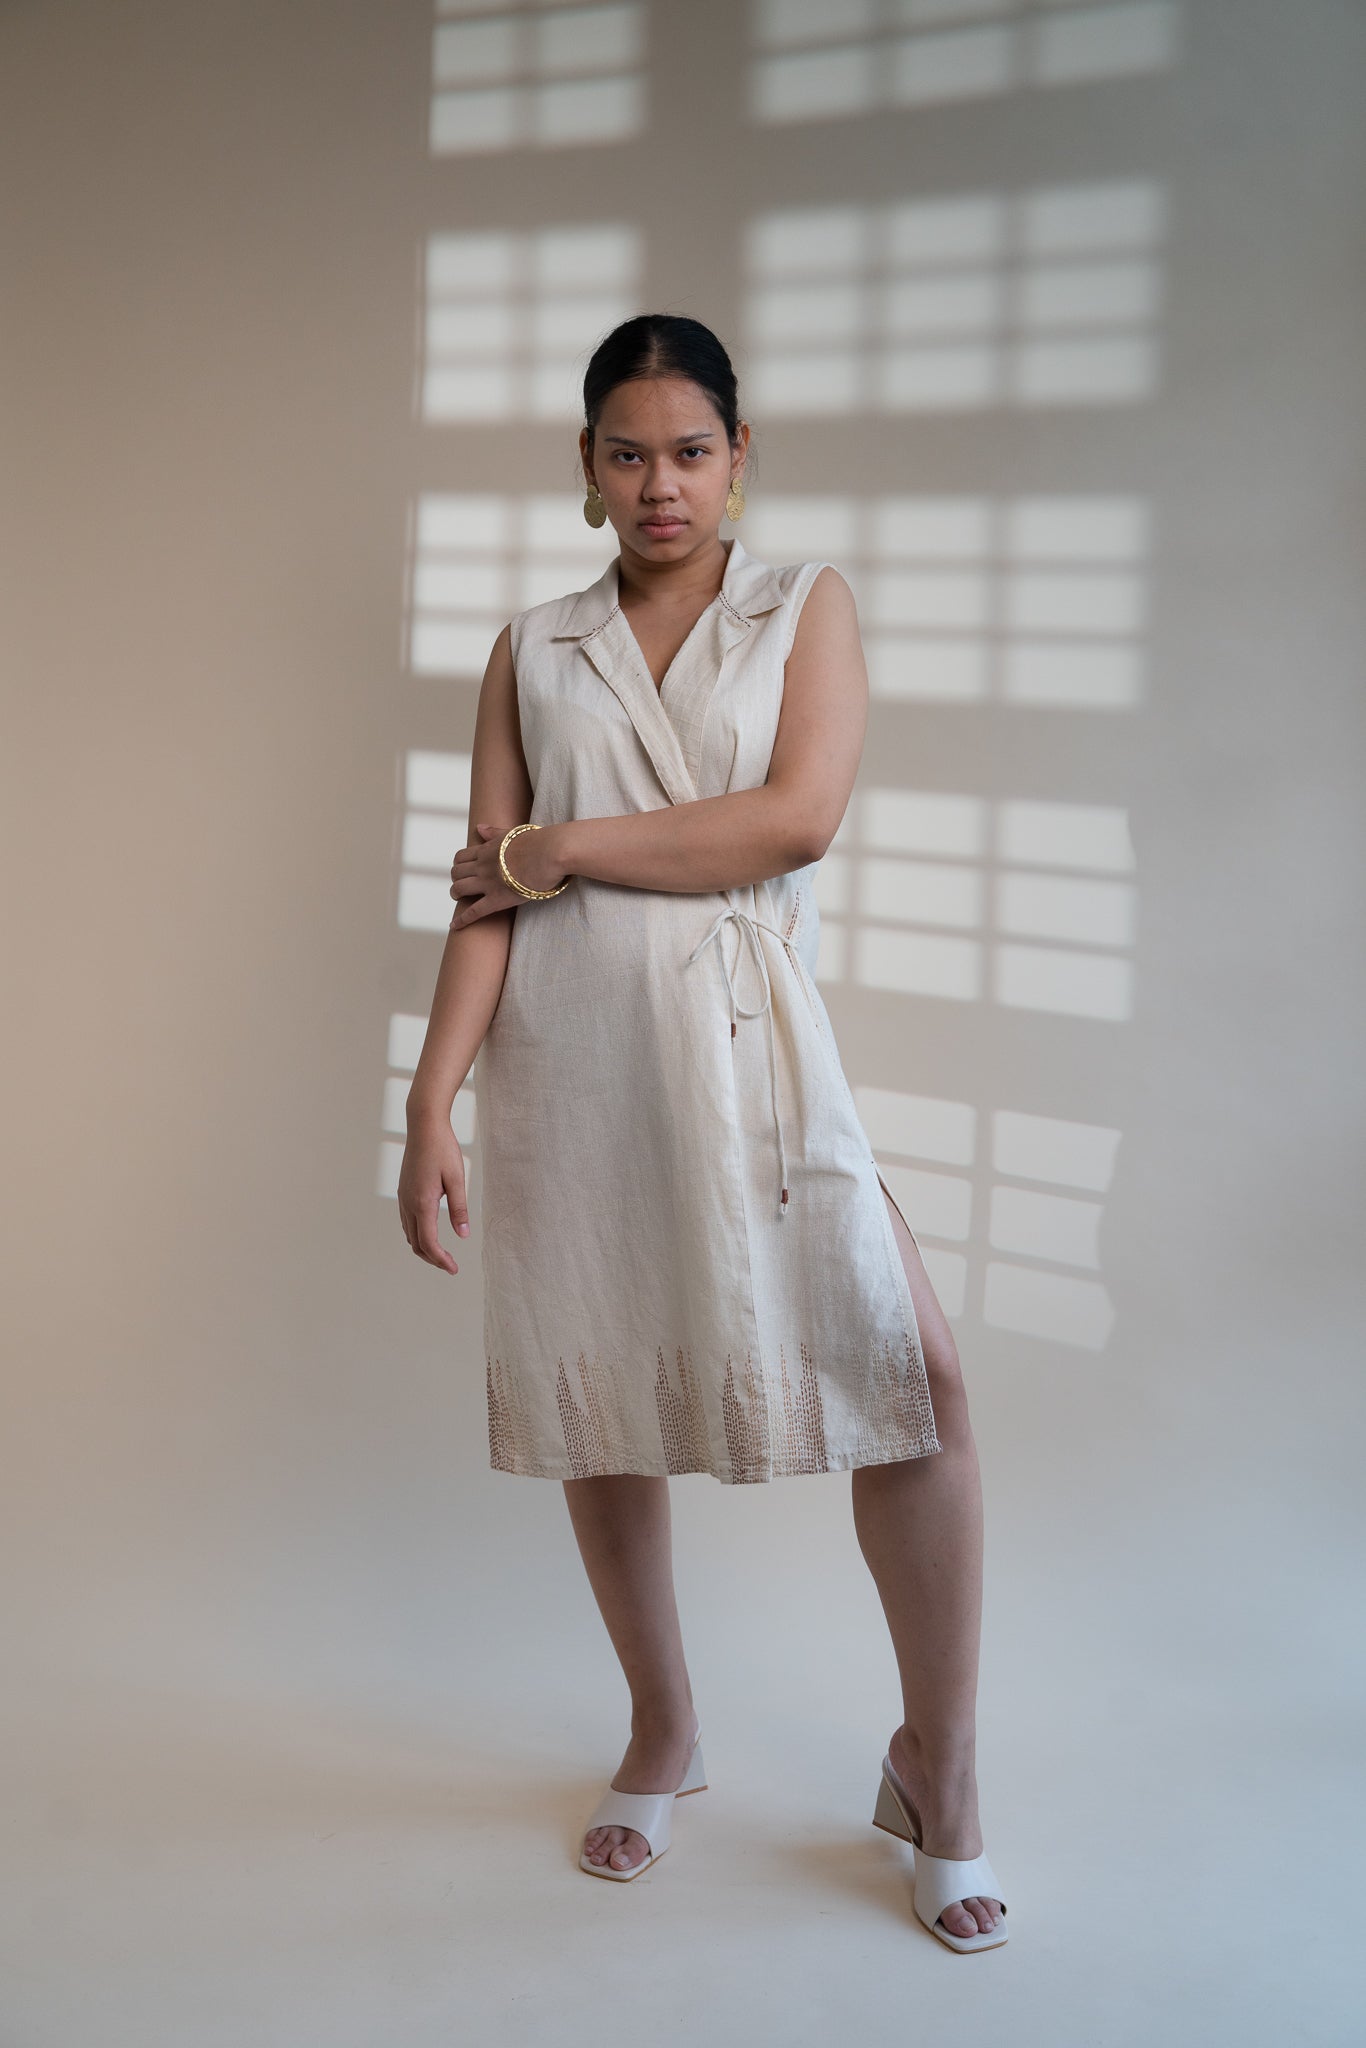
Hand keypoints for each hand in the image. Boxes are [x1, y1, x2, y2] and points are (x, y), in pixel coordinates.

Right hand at [397, 1117, 470, 1273]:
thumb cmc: (443, 1148)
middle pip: (416, 1243)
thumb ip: (459, 1208)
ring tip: (441, 1253)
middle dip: (432, 1258)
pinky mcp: (403, 1191)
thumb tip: (463, 1235)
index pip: (429, 1243)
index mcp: (422, 1203)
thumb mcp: (457, 1178)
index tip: (454, 1269)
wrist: (423, 1125)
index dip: (441, 1260)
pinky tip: (429, 1231)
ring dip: (423, 1247)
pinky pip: (407, 1221)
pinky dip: (417, 1233)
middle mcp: (408, 1203)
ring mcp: (403, 1197)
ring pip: (409, 1234)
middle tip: (450, 1265)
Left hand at [449, 822, 565, 927]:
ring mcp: (487, 883)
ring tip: (458, 898)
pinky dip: (462, 920)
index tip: (462, 870)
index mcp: (486, 850)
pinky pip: (474, 912)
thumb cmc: (538, 842)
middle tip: (461, 885)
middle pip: (457, 873)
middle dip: (456, 879)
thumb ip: (494, 832)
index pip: (461, 857)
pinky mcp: (497, 899)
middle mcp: (482, 866)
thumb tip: (479, 828)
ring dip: (455, 894)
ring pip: (459, 889)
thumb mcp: (512, 833)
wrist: (550, 853)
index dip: (459, 865)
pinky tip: (455, 926)